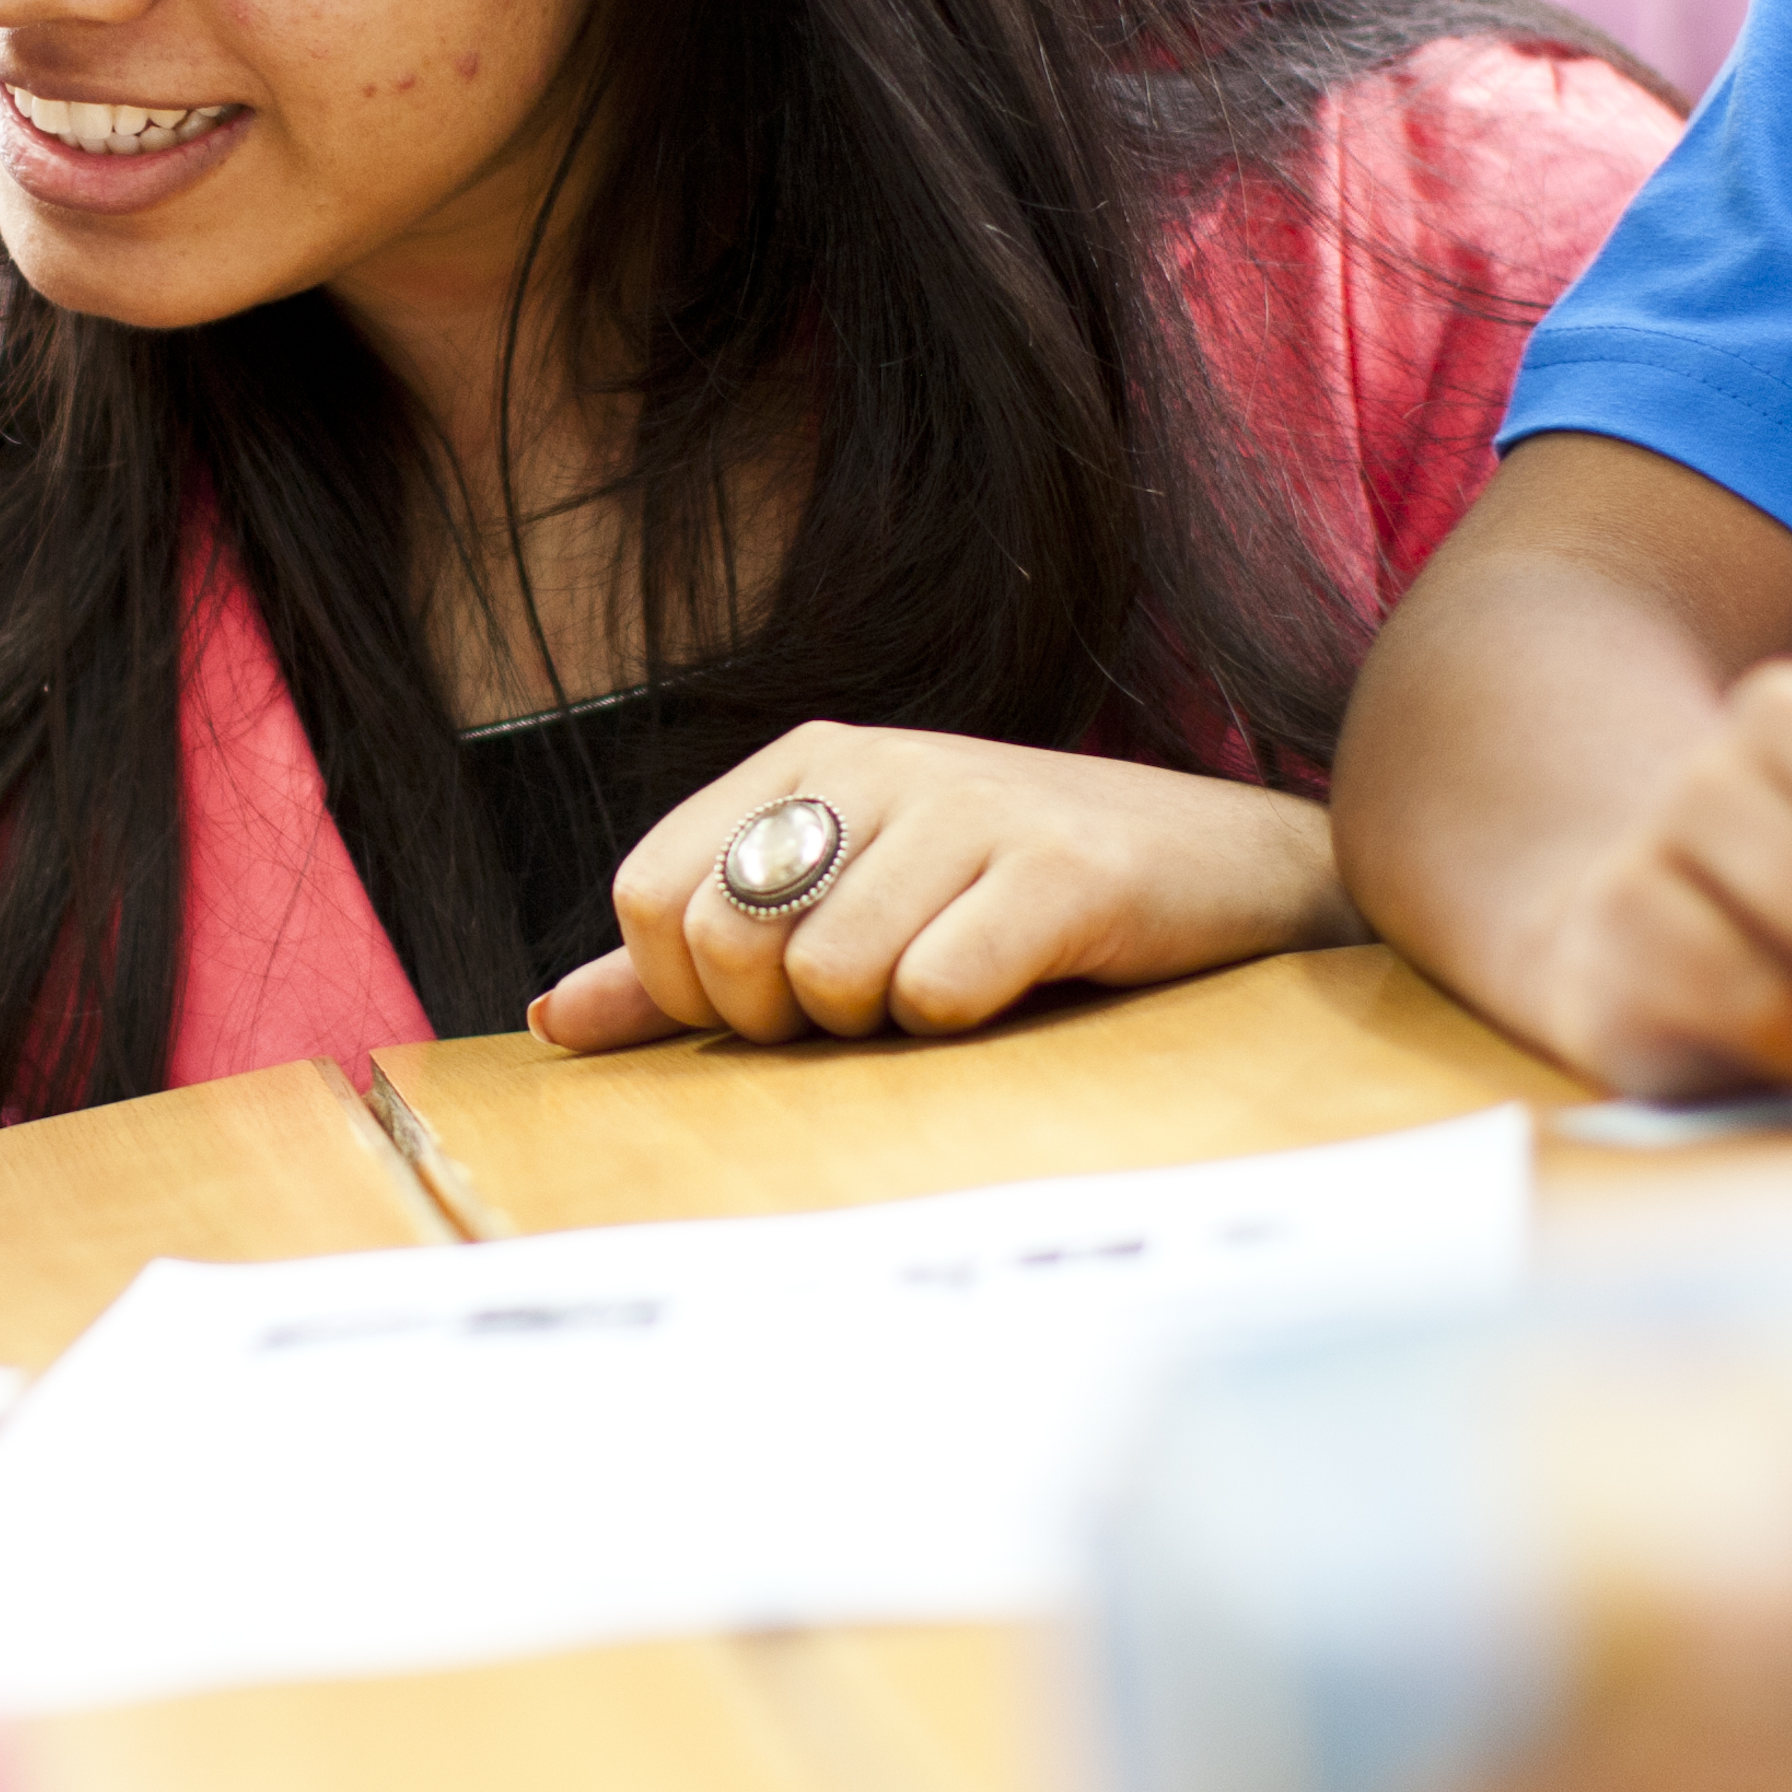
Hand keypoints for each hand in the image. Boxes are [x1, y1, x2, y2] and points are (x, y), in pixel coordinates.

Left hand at [530, 725, 1350, 1051]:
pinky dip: (966, 1025)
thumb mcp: (853, 908)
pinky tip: (1022, 988)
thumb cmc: (1021, 905)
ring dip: (888, 1029)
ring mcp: (971, 807)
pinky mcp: (1061, 869)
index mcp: (807, 762)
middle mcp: (877, 765)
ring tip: (961, 988)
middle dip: (785, 1023)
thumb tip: (552, 1017)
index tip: (780, 1006)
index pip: (650, 898)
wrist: (1239, 877)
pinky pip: (936, 993)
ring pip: (830, 982)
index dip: (693, 990)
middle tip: (878, 1009)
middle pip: (726, 946)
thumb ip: (698, 964)